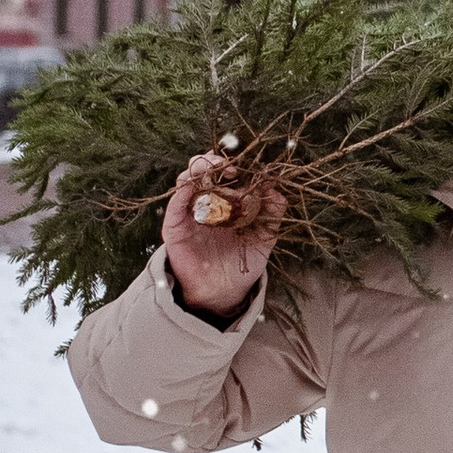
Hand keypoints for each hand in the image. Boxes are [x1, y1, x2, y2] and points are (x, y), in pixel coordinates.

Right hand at [159, 151, 282, 317]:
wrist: (222, 291)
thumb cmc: (242, 262)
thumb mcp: (263, 237)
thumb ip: (272, 214)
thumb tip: (277, 189)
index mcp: (227, 201)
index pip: (227, 173)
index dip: (236, 164)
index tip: (248, 164)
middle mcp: (207, 202)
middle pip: (204, 170)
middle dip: (214, 161)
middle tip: (229, 165)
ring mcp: (189, 212)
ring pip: (187, 180)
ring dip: (198, 170)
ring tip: (213, 168)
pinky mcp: (175, 226)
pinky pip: (175, 203)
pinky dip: (181, 191)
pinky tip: (191, 186)